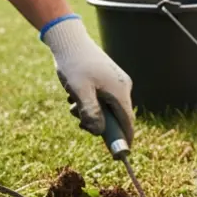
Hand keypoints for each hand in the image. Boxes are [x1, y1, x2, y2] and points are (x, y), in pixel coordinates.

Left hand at [41, 15, 134, 144]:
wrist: (69, 40)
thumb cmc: (74, 64)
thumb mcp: (79, 91)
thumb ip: (90, 112)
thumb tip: (98, 131)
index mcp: (120, 92)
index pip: (128, 123)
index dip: (124, 140)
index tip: (119, 156)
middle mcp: (122, 87)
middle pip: (117, 117)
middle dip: (99, 124)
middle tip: (80, 123)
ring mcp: (116, 82)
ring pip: (107, 108)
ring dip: (90, 112)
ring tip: (72, 104)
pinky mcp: (108, 79)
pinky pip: (103, 99)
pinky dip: (90, 102)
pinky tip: (75, 95)